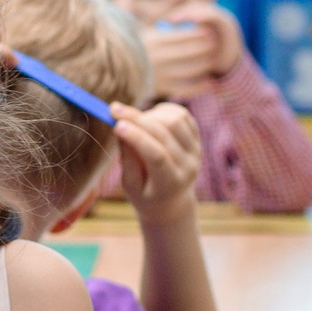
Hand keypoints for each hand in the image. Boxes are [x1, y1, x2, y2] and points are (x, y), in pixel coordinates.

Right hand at [112, 102, 203, 225]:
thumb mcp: (131, 186)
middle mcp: (189, 166)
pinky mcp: (197, 138)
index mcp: (171, 183)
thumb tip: (121, 127)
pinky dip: (162, 110)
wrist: (170, 200)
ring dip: (150, 115)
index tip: (116, 125)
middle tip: (114, 110)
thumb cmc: (145, 194)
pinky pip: (181, 114)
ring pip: (175, 120)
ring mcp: (196, 150)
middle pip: (165, 133)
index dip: (137, 138)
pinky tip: (149, 118)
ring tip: (134, 122)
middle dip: (137, 119)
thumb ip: (127, 159)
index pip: (157, 156)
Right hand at [141, 0, 242, 100]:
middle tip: (216, 43)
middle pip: (187, 52)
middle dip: (205, 47)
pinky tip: (210, 83)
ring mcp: (158, 74)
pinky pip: (185, 89)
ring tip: (213, 60)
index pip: (181, 36)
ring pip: (189, 70)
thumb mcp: (148, 31)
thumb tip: (186, 12)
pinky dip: (199, 87)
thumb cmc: (141, 46)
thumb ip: (166, 23)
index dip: (198, 34)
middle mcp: (154, 57)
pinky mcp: (161, 89)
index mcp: (152, 40)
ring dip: (205, 65)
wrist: (121, 71)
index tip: (209, 31)